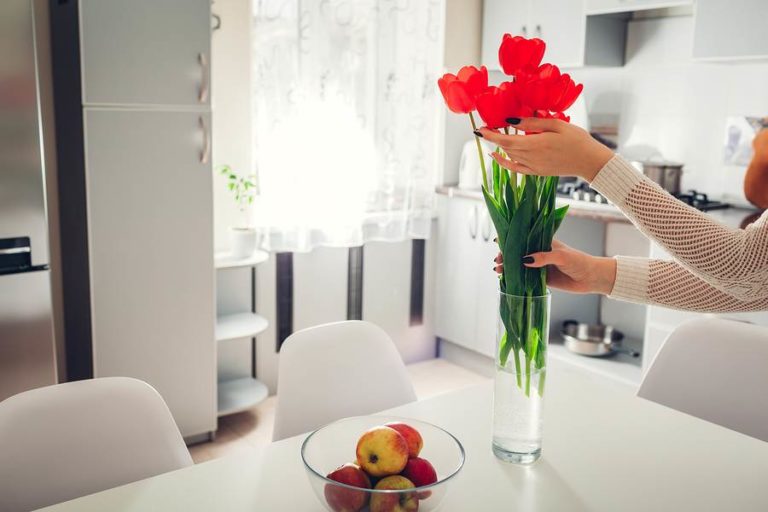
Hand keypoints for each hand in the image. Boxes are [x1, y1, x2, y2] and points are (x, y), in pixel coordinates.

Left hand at [477, 118, 613, 181]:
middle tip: (487, 126)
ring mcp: (533, 166)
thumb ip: (532, 122)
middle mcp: (531, 157)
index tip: (480, 128)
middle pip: (505, 147)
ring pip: (510, 155)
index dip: (490, 135)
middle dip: (494, 137)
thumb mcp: (556, 124)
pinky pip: (514, 168)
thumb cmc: (576, 139)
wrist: (589, 160)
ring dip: (500, 145)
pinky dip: (503, 162)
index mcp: (535, 144)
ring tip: (494, 134)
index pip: (505, 140)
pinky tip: (495, 156)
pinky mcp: (536, 172)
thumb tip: (511, 121)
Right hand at [494, 240, 616, 294]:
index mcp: (544, 242)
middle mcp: (539, 253)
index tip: (498, 240)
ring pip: (519, 265)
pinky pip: (524, 278)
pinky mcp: (541, 279)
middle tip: (497, 260)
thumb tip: (524, 260)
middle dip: (506, 255)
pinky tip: (506, 279)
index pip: (524, 238)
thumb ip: (543, 257)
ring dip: (508, 267)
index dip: (511, 239)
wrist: (591, 278)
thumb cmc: (579, 262)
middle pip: (518, 252)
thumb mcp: (561, 256)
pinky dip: (514, 278)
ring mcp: (539, 266)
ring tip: (498, 270)